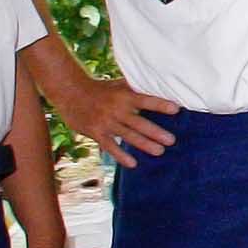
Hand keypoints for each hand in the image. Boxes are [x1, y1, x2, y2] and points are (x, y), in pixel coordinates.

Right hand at [59, 73, 181, 165]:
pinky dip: (121, 155)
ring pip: (128, 135)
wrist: (70, 92)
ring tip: (159, 151)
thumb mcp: (118, 84)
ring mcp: (106, 122)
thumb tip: (160, 86)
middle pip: (139, 122)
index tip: (176, 109)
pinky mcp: (96, 133)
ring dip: (144, 144)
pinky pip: (110, 146)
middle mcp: (116, 109)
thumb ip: (136, 89)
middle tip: (171, 140)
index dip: (160, 105)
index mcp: (124, 96)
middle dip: (155, 132)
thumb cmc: (100, 89)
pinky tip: (133, 163)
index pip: (146, 100)